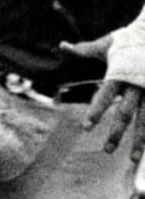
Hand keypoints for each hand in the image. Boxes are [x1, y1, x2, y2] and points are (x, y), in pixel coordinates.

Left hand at [62, 32, 144, 158]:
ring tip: (133, 159)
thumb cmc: (131, 40)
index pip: (105, 96)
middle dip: (117, 133)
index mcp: (120, 74)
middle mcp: (137, 85)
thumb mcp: (109, 43)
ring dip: (140, 140)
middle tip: (107, 151)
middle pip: (126, 113)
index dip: (95, 112)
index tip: (86, 128)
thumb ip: (85, 49)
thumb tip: (62, 45)